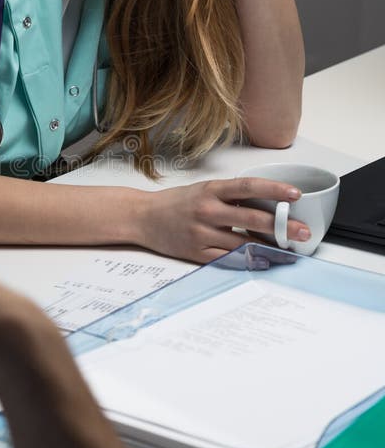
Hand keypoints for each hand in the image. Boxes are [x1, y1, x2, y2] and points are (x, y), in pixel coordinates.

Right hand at [138, 177, 309, 262]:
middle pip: (252, 218)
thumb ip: (231, 197)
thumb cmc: (177, 203)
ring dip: (269, 247)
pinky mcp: (196, 252)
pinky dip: (248, 260)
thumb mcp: (204, 190)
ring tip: (289, 249)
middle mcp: (207, 210)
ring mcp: (201, 233)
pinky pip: (228, 259)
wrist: (143, 217)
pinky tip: (263, 260)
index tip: (295, 194)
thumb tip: (267, 205)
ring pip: (243, 242)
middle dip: (282, 226)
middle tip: (303, 231)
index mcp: (211, 190)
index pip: (248, 187)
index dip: (274, 190)